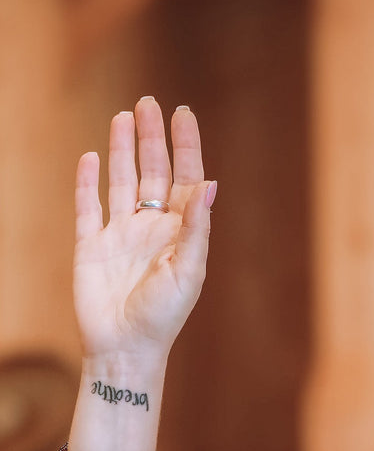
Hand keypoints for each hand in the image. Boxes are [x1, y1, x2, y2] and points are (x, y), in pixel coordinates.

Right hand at [73, 96, 214, 365]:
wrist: (126, 347)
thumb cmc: (165, 315)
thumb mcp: (189, 271)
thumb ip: (196, 228)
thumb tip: (210, 186)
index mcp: (180, 232)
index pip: (185, 179)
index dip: (185, 146)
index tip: (183, 114)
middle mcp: (151, 227)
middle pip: (153, 171)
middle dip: (152, 138)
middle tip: (149, 103)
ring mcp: (120, 234)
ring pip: (121, 180)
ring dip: (122, 149)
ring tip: (124, 116)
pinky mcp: (91, 245)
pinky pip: (87, 206)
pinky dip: (87, 181)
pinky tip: (89, 157)